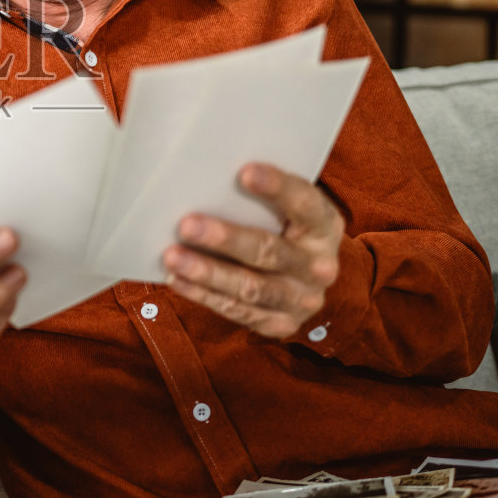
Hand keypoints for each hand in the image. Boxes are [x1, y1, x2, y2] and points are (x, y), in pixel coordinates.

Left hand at [163, 163, 343, 339]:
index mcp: (325, 226)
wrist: (305, 280)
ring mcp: (302, 299)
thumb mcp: (288, 210)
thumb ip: (261, 198)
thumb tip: (205, 177)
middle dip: (226, 238)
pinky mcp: (281, 324)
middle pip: (269, 251)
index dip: (277, 188)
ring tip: (172, 256)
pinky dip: (204, 295)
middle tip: (186, 224)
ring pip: (251, 288)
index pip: (305, 203)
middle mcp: (320, 266)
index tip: (244, 173)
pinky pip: (238, 311)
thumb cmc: (283, 229)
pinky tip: (178, 279)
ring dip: (208, 272)